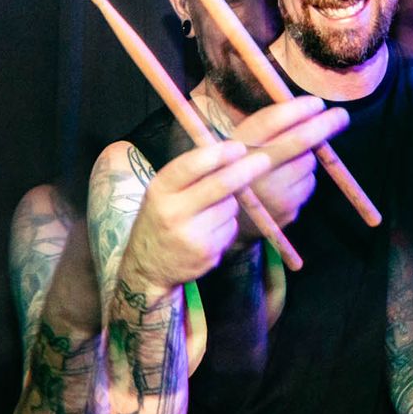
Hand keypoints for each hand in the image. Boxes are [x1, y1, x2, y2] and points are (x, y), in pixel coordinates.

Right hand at [118, 141, 273, 293]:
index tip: (238, 147)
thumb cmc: (161, 218)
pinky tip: (210, 230)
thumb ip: (190, 174)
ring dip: (230, 202)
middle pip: (219, 185)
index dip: (218, 154)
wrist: (148, 266)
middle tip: (264, 160)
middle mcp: (173, 212)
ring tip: (210, 211)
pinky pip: (231, 227)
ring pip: (230, 206)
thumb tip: (230, 153)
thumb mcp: (163, 192)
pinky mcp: (207, 252)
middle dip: (245, 170)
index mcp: (160, 190)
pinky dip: (228, 224)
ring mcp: (191, 235)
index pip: (191, 166)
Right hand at [230, 96, 349, 234]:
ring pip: (308, 162)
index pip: (272, 121)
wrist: (230, 212)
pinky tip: (288, 182)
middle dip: (324, 125)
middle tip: (342, 115)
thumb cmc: (245, 164)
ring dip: (309, 155)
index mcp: (239, 147)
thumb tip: (317, 109)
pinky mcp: (286, 210)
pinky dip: (305, 177)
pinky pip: (308, 184)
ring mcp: (271, 194)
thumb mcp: (246, 140)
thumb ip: (273, 125)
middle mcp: (253, 171)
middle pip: (299, 141)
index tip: (317, 103)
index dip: (298, 110)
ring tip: (288, 162)